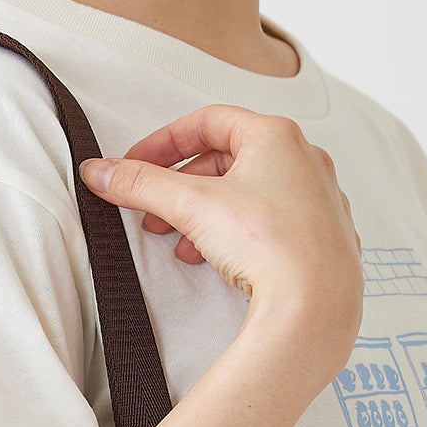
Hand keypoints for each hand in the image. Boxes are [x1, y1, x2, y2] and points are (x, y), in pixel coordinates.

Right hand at [78, 104, 363, 385]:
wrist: (316, 306)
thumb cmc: (270, 245)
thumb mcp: (192, 206)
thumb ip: (142, 185)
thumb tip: (102, 172)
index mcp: (277, 136)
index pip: (209, 121)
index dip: (165, 142)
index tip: (137, 164)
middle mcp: (306, 161)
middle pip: (229, 159)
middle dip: (183, 187)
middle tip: (154, 212)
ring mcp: (320, 201)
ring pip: (250, 195)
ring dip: (207, 215)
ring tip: (181, 244)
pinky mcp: (324, 240)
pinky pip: (273, 225)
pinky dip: (239, 235)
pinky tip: (220, 260)